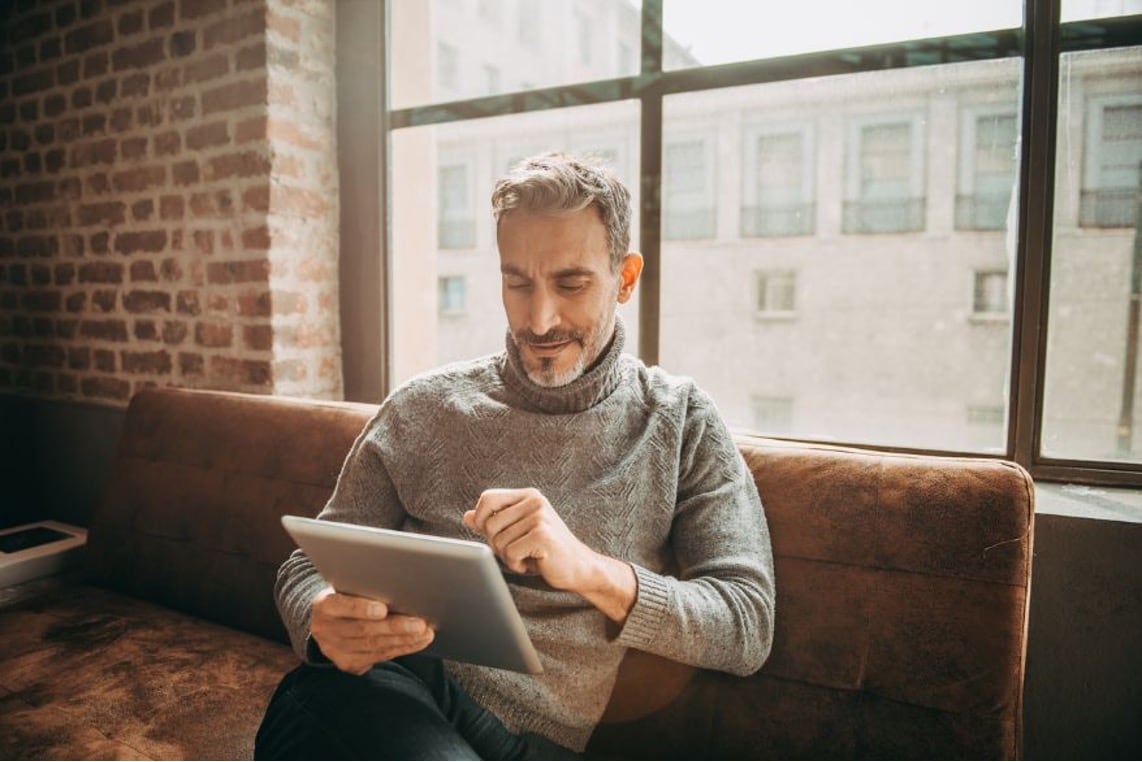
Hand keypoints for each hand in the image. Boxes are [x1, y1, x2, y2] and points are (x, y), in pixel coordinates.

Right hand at [309, 586, 433, 674]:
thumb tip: (398, 588)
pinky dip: (401, 649)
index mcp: (324, 606)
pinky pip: (378, 657)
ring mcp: (336, 650)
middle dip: (395, 627)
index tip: (382, 608)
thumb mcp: (346, 589)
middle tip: (419, 623)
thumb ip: (364, 590)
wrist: (325, 622)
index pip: (341, 606)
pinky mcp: (348, 663)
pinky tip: (417, 642)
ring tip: (425, 633)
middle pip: (363, 630)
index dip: (362, 608)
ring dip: (404, 640)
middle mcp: (326, 630)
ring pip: (374, 646)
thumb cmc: (345, 598)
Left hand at [464, 488, 636, 621]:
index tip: (496, 535)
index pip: (487, 498)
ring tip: (529, 556)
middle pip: (489, 523)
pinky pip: (510, 553)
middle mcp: (535, 501)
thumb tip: (467, 516)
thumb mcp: (518, 532)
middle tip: (518, 550)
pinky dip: (517, 564)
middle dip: (497, 544)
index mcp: (528, 495)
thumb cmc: (546, 551)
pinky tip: (534, 563)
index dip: (482, 520)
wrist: (579, 568)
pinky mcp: (542, 535)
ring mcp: (539, 516)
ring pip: (498, 541)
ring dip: (509, 557)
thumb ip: (494, 521)